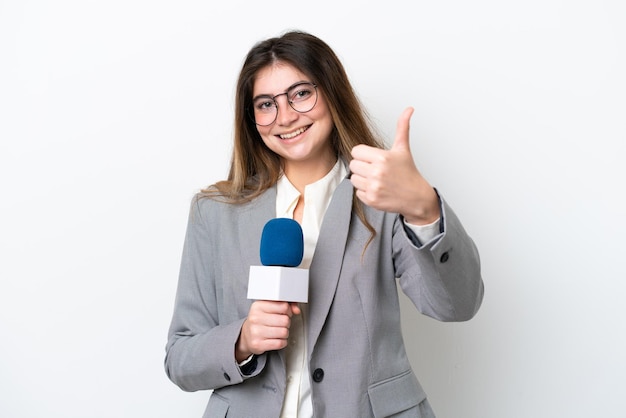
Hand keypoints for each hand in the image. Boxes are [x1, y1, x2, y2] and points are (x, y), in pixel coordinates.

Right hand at [236, 301, 300, 361]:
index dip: (288, 310)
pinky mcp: (258, 344)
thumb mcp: (269, 308)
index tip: (284, 313)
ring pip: (284, 332)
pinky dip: (282, 342)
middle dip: (286, 323)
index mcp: (258, 306)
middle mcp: (255, 318)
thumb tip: (296, 310)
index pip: (283, 306)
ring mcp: (256, 332)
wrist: (246, 336)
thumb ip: (286, 305)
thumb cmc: (260, 320)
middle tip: (280, 323)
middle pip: (285, 320)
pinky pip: (280, 343)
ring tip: (277, 331)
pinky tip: (276, 339)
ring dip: (284, 333)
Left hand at [349, 107, 439, 224]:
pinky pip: (357, 192)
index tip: (372, 158)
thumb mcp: (403, 149)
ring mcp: (373, 187)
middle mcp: (377, 172)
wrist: (416, 197)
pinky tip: (377, 189)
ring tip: (376, 179)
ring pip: (353, 179)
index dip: (363, 154)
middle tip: (374, 169)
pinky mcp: (371, 199)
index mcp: (382, 157)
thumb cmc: (408, 172)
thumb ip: (402, 127)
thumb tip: (409, 109)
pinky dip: (365, 191)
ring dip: (362, 179)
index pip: (355, 151)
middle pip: (353, 165)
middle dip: (362, 166)